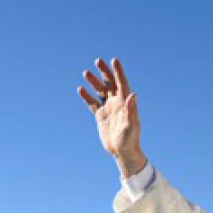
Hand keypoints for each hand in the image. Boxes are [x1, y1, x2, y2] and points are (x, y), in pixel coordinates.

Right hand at [77, 58, 147, 177]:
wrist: (122, 152)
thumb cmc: (130, 139)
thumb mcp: (131, 125)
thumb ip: (131, 110)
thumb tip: (132, 95)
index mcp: (125, 103)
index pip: (122, 83)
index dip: (118, 71)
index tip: (114, 60)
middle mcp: (117, 103)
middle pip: (110, 83)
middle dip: (104, 72)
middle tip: (97, 61)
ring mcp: (108, 108)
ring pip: (100, 91)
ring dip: (94, 82)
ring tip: (86, 73)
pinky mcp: (100, 115)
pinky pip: (92, 103)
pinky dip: (86, 96)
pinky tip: (80, 89)